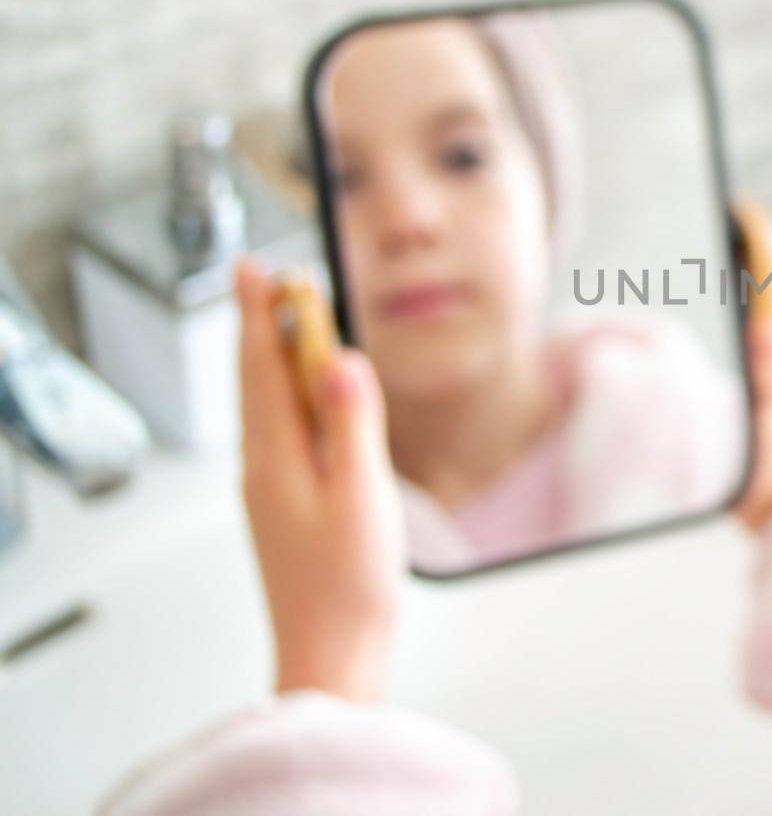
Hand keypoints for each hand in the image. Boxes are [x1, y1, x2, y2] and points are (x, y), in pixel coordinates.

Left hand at [234, 258, 404, 702]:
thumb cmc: (347, 587)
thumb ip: (352, 425)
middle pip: (257, 380)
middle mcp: (263, 468)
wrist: (330, 655)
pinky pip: (279, 431)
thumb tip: (340, 360)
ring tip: (284, 322)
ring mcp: (270, 488)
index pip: (262, 367)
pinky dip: (286, 395)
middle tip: (265, 279)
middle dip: (261, 325)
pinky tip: (302, 399)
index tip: (258, 269)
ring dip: (273, 357)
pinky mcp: (286, 504)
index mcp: (276, 459)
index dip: (261, 314)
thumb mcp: (361, 498)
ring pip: (266, 405)